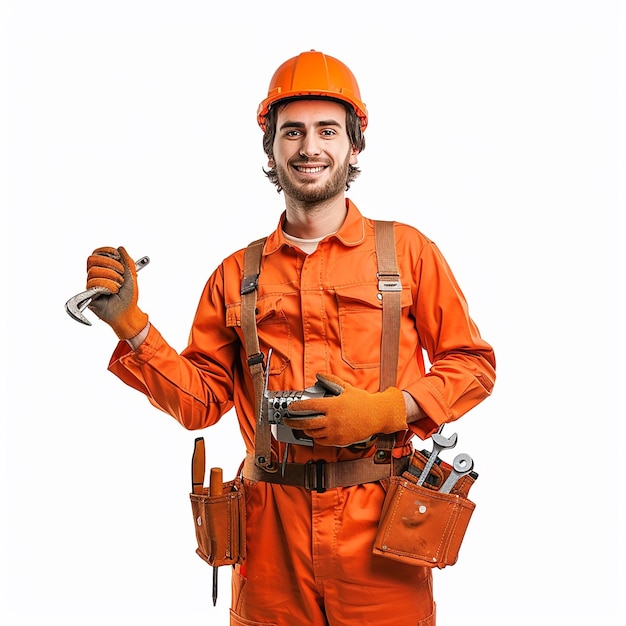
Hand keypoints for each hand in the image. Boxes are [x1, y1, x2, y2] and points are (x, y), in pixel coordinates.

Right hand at [86, 246, 148, 339]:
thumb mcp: (132, 276)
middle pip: (92, 259)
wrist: (128, 313)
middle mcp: (95, 276)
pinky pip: (93, 283)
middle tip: (121, 274)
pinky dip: (107, 286)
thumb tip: (120, 248)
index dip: (106, 251)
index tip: (117, 255)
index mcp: (103, 269)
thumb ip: (127, 261)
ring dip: (111, 278)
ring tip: (118, 287)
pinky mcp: (88, 295)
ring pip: (93, 271)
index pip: (96, 253)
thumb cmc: (129, 297)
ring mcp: (90, 285)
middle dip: (110, 264)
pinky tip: (113, 292)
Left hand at [284, 373, 406, 446]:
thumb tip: (319, 375)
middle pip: (307, 422)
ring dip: (305, 429)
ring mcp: (336, 431)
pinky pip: (322, 441)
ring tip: (302, 425)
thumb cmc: (363, 402)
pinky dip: (316, 437)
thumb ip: (331, 380)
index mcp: (333, 405)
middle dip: (293, 422)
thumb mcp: (346, 388)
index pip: (309, 406)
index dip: (297, 407)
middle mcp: (332, 419)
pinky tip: (315, 432)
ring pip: (313, 433)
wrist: (377, 416)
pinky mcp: (339, 440)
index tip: (290, 408)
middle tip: (288, 420)